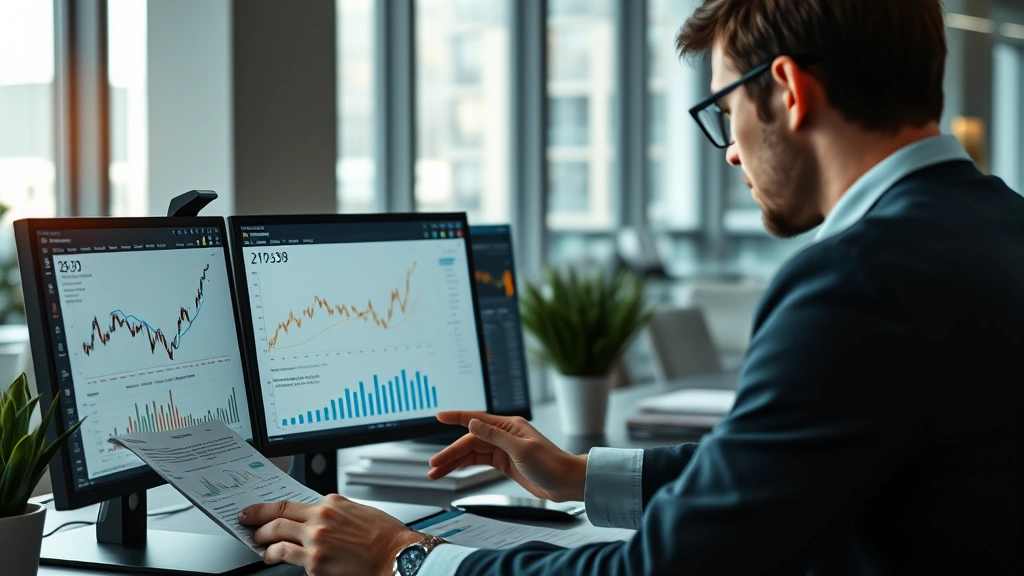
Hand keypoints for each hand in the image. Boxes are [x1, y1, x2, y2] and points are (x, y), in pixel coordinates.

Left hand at [239, 494, 421, 575]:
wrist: (396, 557)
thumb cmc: (384, 536)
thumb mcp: (358, 512)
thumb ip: (334, 512)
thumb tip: (316, 515)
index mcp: (331, 504)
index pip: (289, 503)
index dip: (266, 507)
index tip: (255, 510)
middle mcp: (321, 520)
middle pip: (277, 518)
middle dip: (256, 522)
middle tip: (247, 524)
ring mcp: (316, 542)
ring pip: (277, 538)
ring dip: (263, 542)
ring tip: (259, 545)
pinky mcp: (315, 564)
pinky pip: (288, 558)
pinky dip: (276, 557)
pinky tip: (273, 558)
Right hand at [429, 411, 586, 501]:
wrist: (567, 483)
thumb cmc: (551, 464)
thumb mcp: (521, 450)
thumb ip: (494, 436)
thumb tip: (472, 423)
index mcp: (509, 426)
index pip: (476, 419)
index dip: (456, 417)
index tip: (439, 416)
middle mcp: (504, 435)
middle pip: (470, 441)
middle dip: (450, 453)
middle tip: (433, 466)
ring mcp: (504, 449)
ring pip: (472, 453)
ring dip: (455, 462)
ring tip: (437, 473)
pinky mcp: (505, 462)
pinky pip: (480, 461)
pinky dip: (466, 465)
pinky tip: (455, 470)